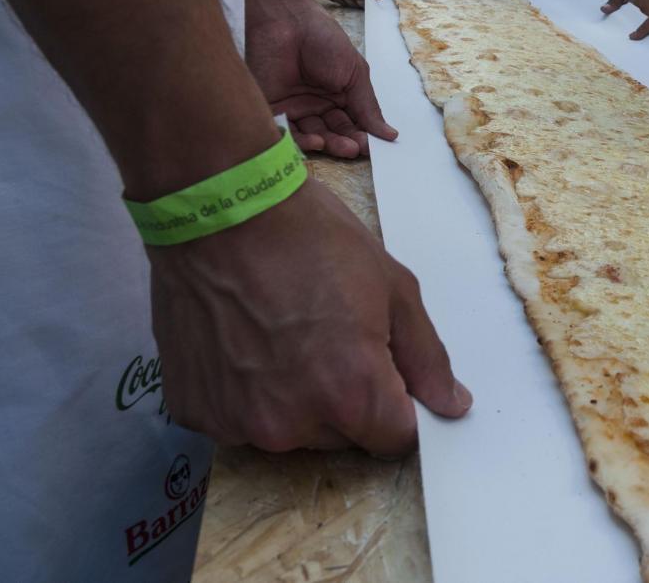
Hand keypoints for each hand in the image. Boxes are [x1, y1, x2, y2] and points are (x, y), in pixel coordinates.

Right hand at [152, 178, 471, 454]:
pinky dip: (247, 392)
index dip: (398, 405)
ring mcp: (238, 423)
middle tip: (328, 335)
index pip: (396, 440)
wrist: (220, 209)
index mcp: (351, 394)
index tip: (383, 369)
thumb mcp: (392, 287)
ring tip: (281, 334)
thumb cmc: (312, 239)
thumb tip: (452, 406)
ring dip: (296, 398)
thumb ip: (426, 357)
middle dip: (347, 398)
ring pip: (291, 430)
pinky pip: (239, 419)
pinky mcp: (196, 411)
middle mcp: (293, 424)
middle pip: (344, 437)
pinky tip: (244, 341)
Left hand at [246, 0, 397, 157]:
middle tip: (358, 148)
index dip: (364, 135)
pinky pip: (288, 133)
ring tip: (344, 147)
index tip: (375, 146)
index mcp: (339, 94)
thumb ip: (368, 106)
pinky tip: (318, 141)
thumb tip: (390, 134)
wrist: (285, 21)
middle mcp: (317, 104)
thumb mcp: (354, 73)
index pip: (354, 122)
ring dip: (330, 145)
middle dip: (348, 143)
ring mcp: (294, 107)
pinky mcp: (273, 109)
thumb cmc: (323, 40)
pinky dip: (303, 142)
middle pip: (335, 132)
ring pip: (314, 136)